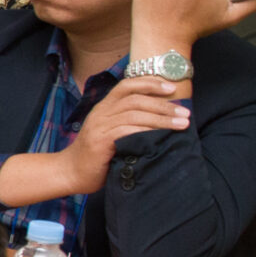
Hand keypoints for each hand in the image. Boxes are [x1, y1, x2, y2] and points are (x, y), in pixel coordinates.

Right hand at [58, 77, 194, 193]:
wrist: (71, 172)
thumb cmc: (97, 155)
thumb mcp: (111, 132)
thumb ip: (128, 122)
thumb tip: (161, 118)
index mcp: (104, 107)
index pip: (126, 86)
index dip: (149, 83)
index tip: (171, 88)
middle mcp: (101, 113)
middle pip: (135, 99)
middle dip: (164, 105)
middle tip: (185, 113)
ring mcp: (99, 126)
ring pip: (135, 114)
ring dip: (162, 118)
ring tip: (182, 124)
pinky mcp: (100, 141)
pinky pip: (127, 131)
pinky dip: (147, 131)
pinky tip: (162, 136)